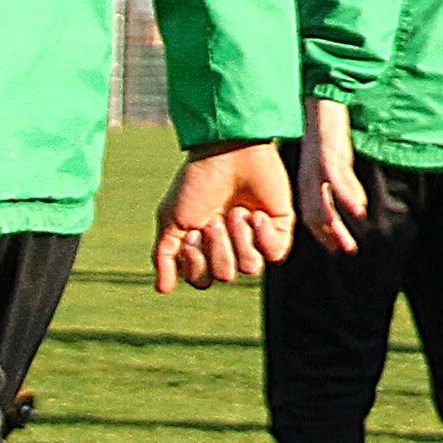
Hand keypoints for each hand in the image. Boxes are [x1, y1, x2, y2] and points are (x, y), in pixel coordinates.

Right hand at [155, 142, 295, 292]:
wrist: (228, 153)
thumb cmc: (197, 182)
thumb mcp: (171, 219)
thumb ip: (164, 256)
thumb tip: (163, 290)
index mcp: (204, 248)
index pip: (201, 280)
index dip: (195, 262)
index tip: (191, 231)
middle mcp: (230, 248)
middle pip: (224, 276)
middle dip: (217, 247)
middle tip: (215, 218)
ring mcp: (255, 240)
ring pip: (248, 268)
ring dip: (238, 238)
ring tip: (237, 211)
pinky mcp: (279, 229)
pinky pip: (274, 255)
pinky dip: (262, 236)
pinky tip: (255, 215)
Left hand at [296, 98, 372, 253]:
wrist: (323, 103)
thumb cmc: (329, 133)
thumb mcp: (334, 162)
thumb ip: (343, 184)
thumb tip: (358, 206)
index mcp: (307, 181)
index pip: (311, 216)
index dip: (323, 234)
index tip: (336, 248)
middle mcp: (308, 178)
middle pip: (315, 215)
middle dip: (331, 236)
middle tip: (347, 250)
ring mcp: (316, 168)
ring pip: (322, 204)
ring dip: (337, 227)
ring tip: (350, 243)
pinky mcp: (328, 155)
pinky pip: (336, 181)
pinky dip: (347, 198)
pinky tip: (359, 210)